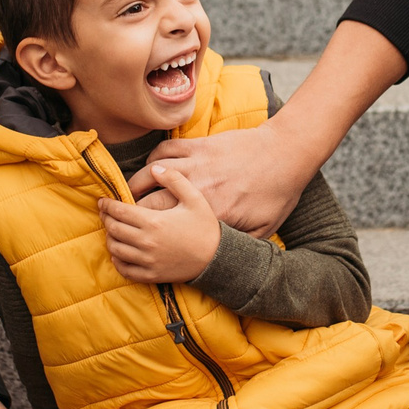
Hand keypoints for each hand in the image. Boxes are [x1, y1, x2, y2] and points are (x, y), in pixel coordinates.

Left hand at [100, 162, 221, 282]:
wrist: (217, 258)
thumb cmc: (205, 227)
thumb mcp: (194, 198)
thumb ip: (174, 180)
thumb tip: (155, 169)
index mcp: (154, 221)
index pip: (119, 211)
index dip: (107, 205)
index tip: (103, 201)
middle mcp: (146, 242)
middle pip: (114, 229)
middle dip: (106, 219)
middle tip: (105, 213)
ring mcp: (147, 261)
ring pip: (116, 249)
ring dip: (110, 238)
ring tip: (112, 230)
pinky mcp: (151, 275)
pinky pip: (125, 270)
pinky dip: (117, 261)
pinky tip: (119, 253)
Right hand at [130, 121, 312, 238]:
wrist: (286, 153)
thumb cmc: (277, 193)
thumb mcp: (263, 230)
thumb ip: (238, 246)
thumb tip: (222, 263)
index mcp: (211, 213)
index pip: (165, 226)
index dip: (145, 234)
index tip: (137, 239)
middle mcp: (198, 188)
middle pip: (149, 201)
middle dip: (130, 211)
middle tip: (122, 218)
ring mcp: (196, 163)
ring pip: (150, 172)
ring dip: (135, 184)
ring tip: (128, 194)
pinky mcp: (199, 145)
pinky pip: (165, 149)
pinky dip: (154, 158)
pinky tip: (152, 167)